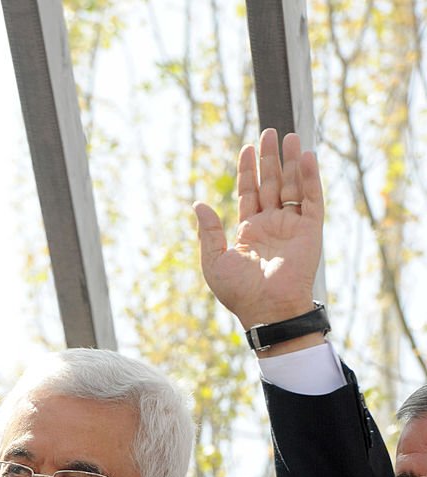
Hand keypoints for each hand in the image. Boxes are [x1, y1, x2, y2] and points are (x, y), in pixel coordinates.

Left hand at [193, 128, 322, 334]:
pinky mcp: (311, 231)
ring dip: (291, 162)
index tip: (247, 147)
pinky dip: (311, 178)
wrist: (267, 309)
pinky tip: (306, 156)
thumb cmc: (239, 292)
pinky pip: (312, 199)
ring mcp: (292, 227)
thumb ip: (208, 232)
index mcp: (250, 232)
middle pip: (272, 184)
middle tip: (269, 132)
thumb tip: (198, 204)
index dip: (248, 171)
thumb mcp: (214, 261)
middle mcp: (272, 226)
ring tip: (289, 136)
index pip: (249, 193)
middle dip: (270, 159)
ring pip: (293, 186)